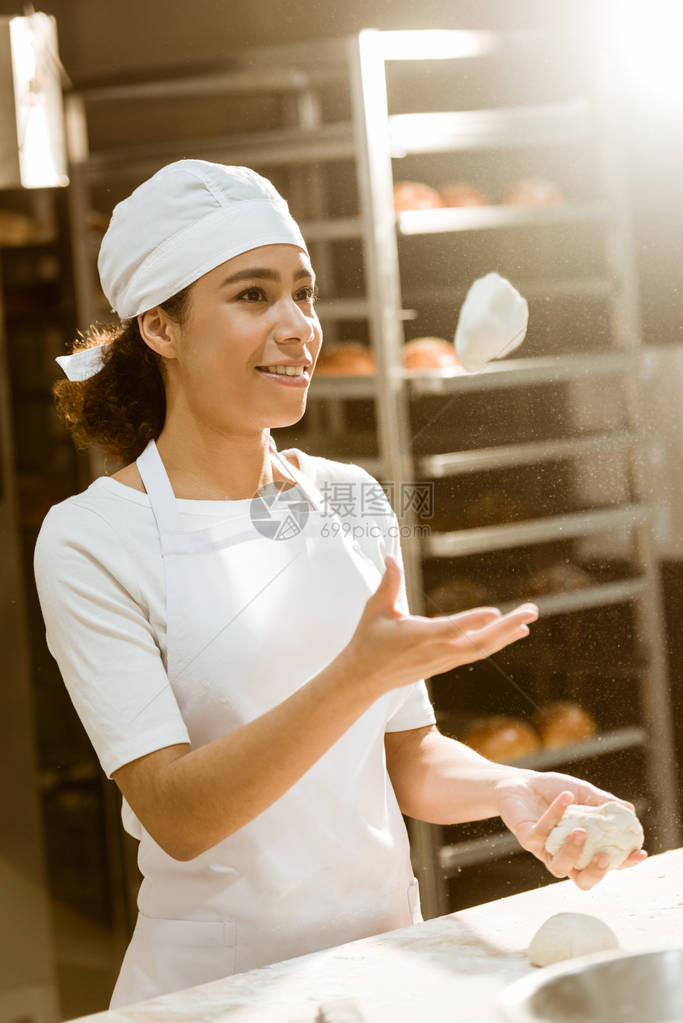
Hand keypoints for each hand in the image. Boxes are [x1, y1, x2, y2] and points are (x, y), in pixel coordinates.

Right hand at [342, 555, 537, 696]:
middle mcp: (437, 651)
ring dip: (507, 633)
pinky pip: (477, 652)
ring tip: (528, 619)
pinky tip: (513, 632)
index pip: (450, 629)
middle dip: (507, 626)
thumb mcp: (374, 609)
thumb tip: (390, 557)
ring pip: (482, 649)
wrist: (364, 678)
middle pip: (479, 642)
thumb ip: (387, 583)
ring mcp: (444, 660)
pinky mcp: (446, 663)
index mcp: (419, 636)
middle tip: (532, 611)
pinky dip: (497, 641)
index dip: (472, 621)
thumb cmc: (368, 640)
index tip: (494, 611)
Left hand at [494, 768, 647, 889]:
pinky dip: (555, 814)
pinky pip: (542, 833)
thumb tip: (629, 811)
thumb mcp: (583, 793)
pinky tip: (566, 797)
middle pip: (583, 880)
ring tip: (581, 830)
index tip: (639, 852)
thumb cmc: (553, 791)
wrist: (519, 782)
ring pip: (559, 867)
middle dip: (596, 873)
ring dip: (572, 852)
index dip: (624, 863)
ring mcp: (545, 849)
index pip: (607, 864)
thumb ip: (603, 803)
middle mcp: (564, 855)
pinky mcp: (527, 838)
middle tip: (605, 857)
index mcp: (583, 849)